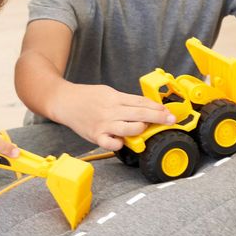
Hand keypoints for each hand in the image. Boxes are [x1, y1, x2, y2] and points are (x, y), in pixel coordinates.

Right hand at [53, 84, 175, 151]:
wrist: (64, 101)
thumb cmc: (87, 97)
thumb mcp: (108, 92)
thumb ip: (125, 100)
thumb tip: (146, 106)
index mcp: (115, 98)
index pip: (141, 102)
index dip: (158, 107)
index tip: (169, 111)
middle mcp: (111, 111)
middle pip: (141, 114)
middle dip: (159, 117)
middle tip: (171, 120)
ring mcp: (104, 124)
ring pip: (131, 129)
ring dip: (141, 129)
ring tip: (143, 129)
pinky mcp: (96, 136)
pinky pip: (113, 144)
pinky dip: (120, 143)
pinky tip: (122, 140)